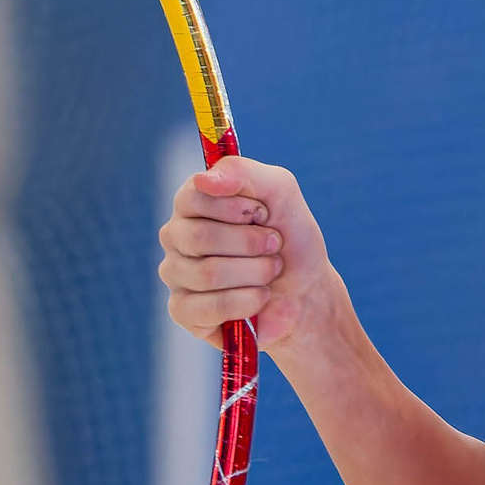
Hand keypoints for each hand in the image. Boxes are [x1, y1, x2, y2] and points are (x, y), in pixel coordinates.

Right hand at [158, 153, 349, 355]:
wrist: (307, 289)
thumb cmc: (290, 236)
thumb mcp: (280, 191)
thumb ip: (243, 172)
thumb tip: (203, 180)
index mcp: (192, 203)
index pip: (192, 197)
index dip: (237, 208)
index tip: (264, 213)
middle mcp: (176, 236)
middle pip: (199, 238)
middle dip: (251, 244)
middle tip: (274, 245)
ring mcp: (176, 274)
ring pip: (207, 274)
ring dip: (256, 273)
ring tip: (271, 271)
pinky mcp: (183, 311)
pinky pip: (206, 308)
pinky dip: (246, 302)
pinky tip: (260, 297)